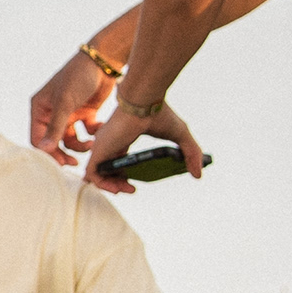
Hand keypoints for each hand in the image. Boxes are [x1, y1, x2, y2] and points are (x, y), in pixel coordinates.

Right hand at [31, 49, 108, 164]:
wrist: (103, 61)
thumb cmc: (78, 76)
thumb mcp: (65, 102)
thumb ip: (55, 127)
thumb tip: (44, 149)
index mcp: (41, 108)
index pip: (38, 138)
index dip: (47, 152)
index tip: (60, 162)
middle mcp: (52, 113)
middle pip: (54, 142)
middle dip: (64, 153)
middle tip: (74, 163)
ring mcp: (69, 114)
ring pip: (71, 140)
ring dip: (80, 146)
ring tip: (91, 144)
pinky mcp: (85, 114)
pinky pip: (86, 132)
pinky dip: (93, 134)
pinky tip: (100, 127)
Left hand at [82, 96, 209, 193]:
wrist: (145, 102)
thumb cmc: (160, 113)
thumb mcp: (181, 136)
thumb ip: (191, 154)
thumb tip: (199, 175)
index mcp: (125, 138)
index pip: (119, 160)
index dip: (124, 174)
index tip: (135, 183)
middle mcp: (112, 143)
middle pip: (109, 169)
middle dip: (118, 183)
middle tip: (132, 189)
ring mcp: (104, 146)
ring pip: (99, 173)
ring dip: (111, 187)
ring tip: (126, 190)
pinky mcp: (99, 150)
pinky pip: (92, 174)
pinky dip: (102, 184)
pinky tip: (117, 188)